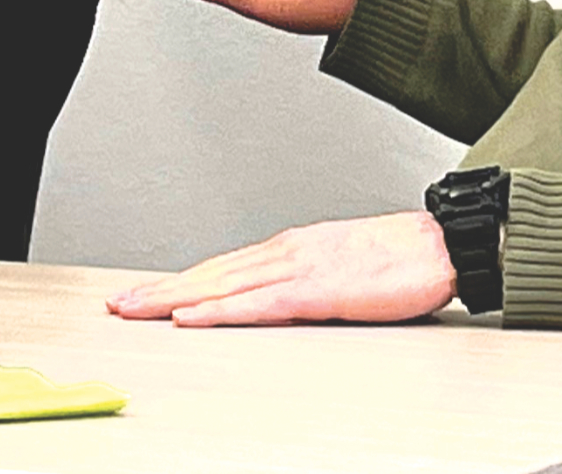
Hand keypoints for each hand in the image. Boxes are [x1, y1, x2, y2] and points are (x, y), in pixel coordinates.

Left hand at [105, 211, 454, 325]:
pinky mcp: (317, 290)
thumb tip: (280, 299)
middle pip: (209, 274)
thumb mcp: (343, 267)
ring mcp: (298, 269)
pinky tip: (191, 317)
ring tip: (136, 309)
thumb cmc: (403, 257)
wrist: (442, 243)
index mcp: (292, 249)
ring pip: (221, 286)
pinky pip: (257, 305)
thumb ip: (308, 281)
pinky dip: (218, 311)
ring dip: (173, 298)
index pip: (222, 268)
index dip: (179, 282)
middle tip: (119, 304)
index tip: (146, 294)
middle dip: (159, 290)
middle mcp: (286, 252)